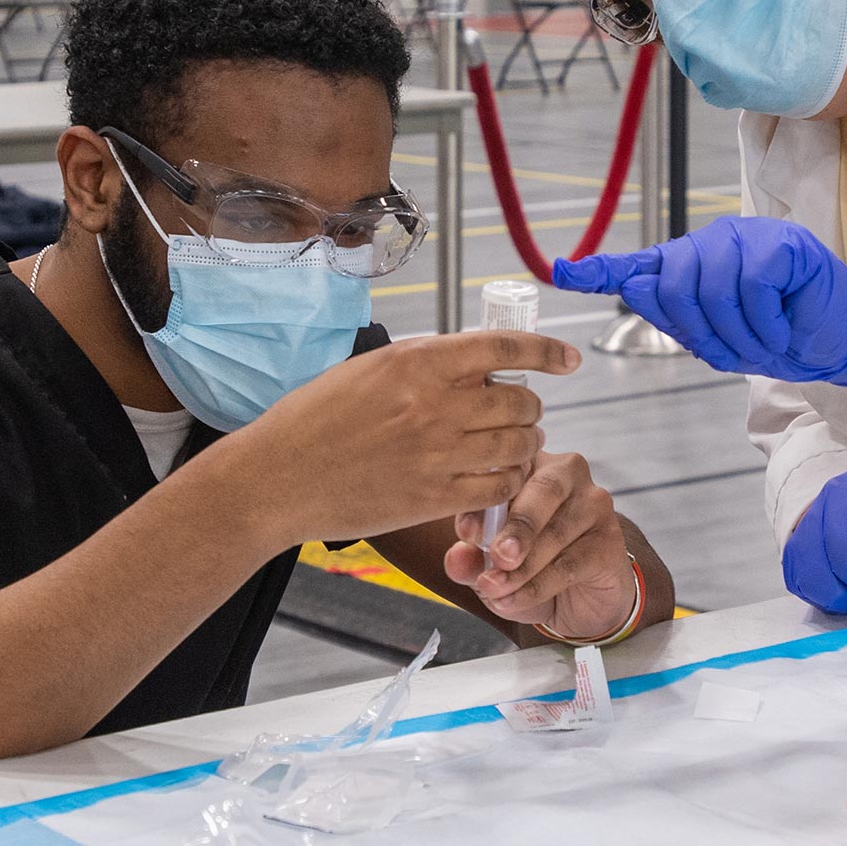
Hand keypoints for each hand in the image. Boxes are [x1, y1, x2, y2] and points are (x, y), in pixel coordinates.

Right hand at [224, 331, 579, 545]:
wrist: (279, 478)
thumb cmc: (314, 420)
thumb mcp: (368, 370)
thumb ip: (423, 366)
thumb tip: (475, 368)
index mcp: (418, 362)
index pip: (504, 348)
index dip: (546, 352)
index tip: (567, 359)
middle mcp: (435, 404)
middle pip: (520, 402)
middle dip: (529, 407)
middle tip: (518, 414)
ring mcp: (437, 454)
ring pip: (517, 445)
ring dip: (524, 444)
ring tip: (510, 446)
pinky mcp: (433, 498)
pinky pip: (499, 487)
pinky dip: (509, 481)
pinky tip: (498, 477)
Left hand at [443, 451, 636, 638]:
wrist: (580, 601)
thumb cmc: (532, 566)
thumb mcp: (492, 565)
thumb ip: (471, 558)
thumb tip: (454, 559)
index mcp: (531, 464)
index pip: (509, 469)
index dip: (486, 498)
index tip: (465, 532)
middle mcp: (567, 474)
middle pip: (544, 490)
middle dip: (516, 526)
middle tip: (496, 556)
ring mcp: (594, 505)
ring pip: (556, 532)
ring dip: (522, 567)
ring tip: (494, 590)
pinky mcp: (610, 541)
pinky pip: (570, 564)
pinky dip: (537, 587)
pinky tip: (513, 601)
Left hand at [553, 216, 846, 390]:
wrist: (841, 338)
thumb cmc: (781, 336)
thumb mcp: (723, 339)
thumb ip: (680, 317)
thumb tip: (636, 286)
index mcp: (693, 268)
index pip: (640, 265)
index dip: (600, 270)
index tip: (562, 272)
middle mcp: (712, 244)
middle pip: (673, 284)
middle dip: (698, 332)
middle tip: (734, 355)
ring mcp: (747, 237)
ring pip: (712, 287)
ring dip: (737, 334)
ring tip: (764, 345)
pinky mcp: (781, 242)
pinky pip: (752, 285)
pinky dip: (765, 321)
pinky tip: (781, 328)